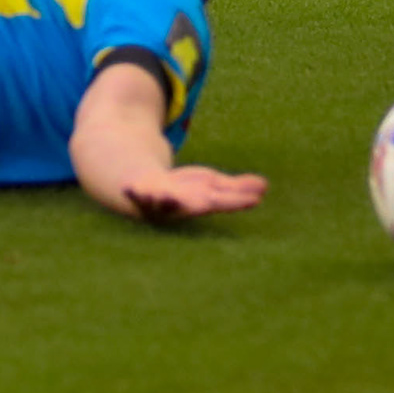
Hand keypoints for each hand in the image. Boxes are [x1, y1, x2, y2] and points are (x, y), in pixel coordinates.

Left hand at [121, 166, 266, 224]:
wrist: (151, 194)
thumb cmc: (186, 193)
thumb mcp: (211, 186)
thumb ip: (235, 189)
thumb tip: (265, 186)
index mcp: (202, 203)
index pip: (221, 200)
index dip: (235, 200)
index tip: (254, 200)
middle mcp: (182, 206)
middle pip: (192, 205)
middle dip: (203, 204)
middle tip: (206, 203)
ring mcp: (159, 202)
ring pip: (161, 203)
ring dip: (160, 202)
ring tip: (162, 197)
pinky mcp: (141, 195)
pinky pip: (136, 194)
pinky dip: (133, 193)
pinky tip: (128, 189)